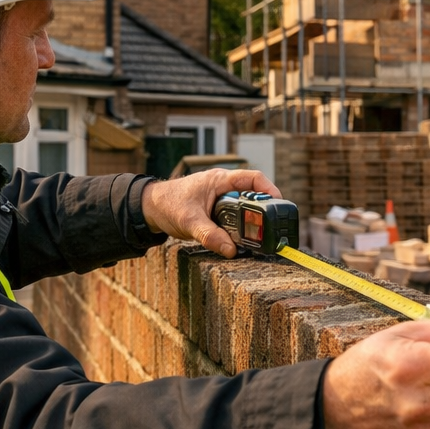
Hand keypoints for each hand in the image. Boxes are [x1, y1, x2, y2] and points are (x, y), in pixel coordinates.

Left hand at [141, 169, 281, 256]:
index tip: (279, 203)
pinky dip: (241, 227)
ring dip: (251, 221)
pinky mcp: (218, 211)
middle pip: (253, 195)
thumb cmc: (168, 204)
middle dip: (263, 211)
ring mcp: (221, 199)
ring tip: (257, 236)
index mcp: (219, 180)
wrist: (151, 208)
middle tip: (269, 227)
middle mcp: (223, 187)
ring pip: (245, 208)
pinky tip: (241, 239)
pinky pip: (236, 218)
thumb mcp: (189, 221)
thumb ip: (209, 235)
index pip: (252, 178)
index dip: (269, 189)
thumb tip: (230, 250)